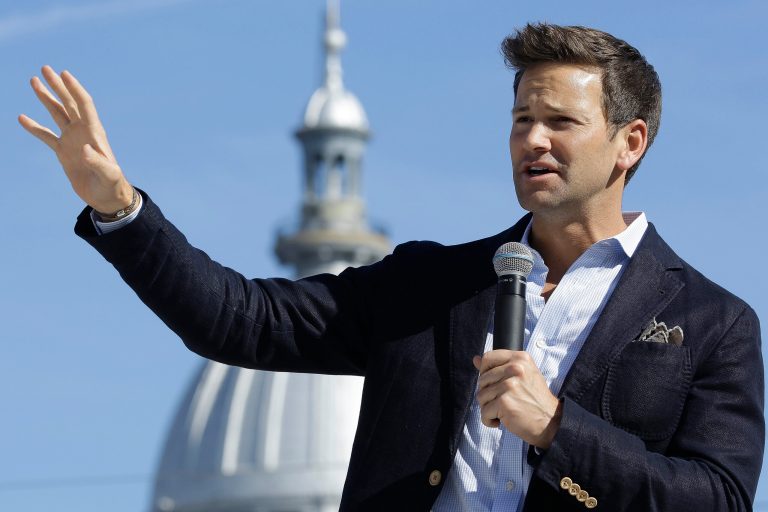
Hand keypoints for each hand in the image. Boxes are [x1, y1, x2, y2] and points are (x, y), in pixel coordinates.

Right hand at [18, 65, 132, 212]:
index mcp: (95, 133)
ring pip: (57, 113)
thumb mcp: (109, 174)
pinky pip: (46, 135)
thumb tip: (84, 149)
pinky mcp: (63, 151)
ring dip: (46, 97)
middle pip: (69, 103)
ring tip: (34, 81)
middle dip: (58, 86)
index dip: (75, 89)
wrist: (106, 197)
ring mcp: (72, 140)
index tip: (64, 74)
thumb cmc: (112, 185)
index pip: (84, 104)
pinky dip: (34, 127)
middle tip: (45, 68)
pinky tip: (22, 118)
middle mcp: (83, 132)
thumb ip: (98, 162)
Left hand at [473, 350, 561, 448]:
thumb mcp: (522, 376)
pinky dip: (489, 420)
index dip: (485, 372)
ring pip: (481, 396)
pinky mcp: (504, 402)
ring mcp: (509, 385)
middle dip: (488, 394)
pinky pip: (484, 412)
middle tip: (503, 402)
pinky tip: (501, 421)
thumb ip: (499, 366)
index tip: (493, 383)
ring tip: (504, 411)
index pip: (488, 357)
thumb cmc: (535, 400)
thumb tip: (475, 359)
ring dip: (488, 408)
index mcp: (520, 358)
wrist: (550, 423)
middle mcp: (515, 368)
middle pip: (482, 379)